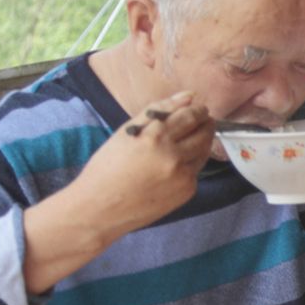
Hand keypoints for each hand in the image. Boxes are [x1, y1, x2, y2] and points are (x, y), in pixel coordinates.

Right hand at [71, 90, 214, 238]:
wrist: (99, 208)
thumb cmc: (107, 168)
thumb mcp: (126, 133)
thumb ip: (158, 111)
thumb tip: (189, 96)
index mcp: (154, 136)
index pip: (190, 115)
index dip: (198, 110)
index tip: (198, 109)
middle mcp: (172, 155)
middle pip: (204, 131)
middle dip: (205, 123)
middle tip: (202, 120)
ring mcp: (182, 175)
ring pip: (204, 150)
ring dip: (203, 141)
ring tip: (191, 139)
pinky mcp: (187, 191)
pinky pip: (196, 170)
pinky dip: (192, 163)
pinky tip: (176, 164)